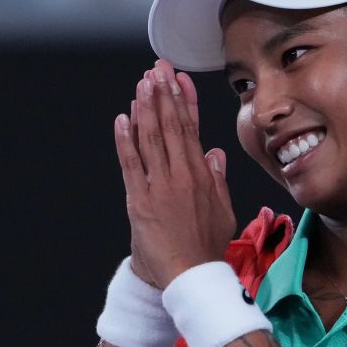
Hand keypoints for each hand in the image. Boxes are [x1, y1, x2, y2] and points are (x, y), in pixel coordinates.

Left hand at [114, 60, 235, 288]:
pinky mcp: (140, 200)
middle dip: (163, 95)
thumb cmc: (205, 248)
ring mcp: (159, 187)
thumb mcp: (222, 211)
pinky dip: (126, 140)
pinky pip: (131, 164)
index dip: (183, 101)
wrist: (190, 277)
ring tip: (143, 83)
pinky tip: (123, 118)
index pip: (191, 129)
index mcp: (202, 176)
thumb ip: (217, 180)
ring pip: (151, 139)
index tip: (178, 78)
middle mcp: (181, 176)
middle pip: (170, 127)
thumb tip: (216, 153)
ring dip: (146, 108)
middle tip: (157, 69)